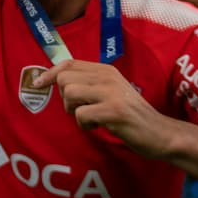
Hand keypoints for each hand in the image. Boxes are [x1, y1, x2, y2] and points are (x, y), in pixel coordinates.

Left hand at [32, 60, 170, 157]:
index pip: (68, 63)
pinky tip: (99, 127)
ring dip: (74, 111)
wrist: (160, 133)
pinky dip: (84, 125)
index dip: (49, 73)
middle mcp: (108, 76)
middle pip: (64, 79)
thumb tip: (56, 82)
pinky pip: (81, 114)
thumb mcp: (110, 92)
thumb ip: (89, 85)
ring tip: (90, 118)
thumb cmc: (131, 115)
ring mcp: (111, 92)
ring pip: (70, 94)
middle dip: (64, 98)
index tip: (37, 84)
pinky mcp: (114, 110)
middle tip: (81, 110)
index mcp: (106, 70)